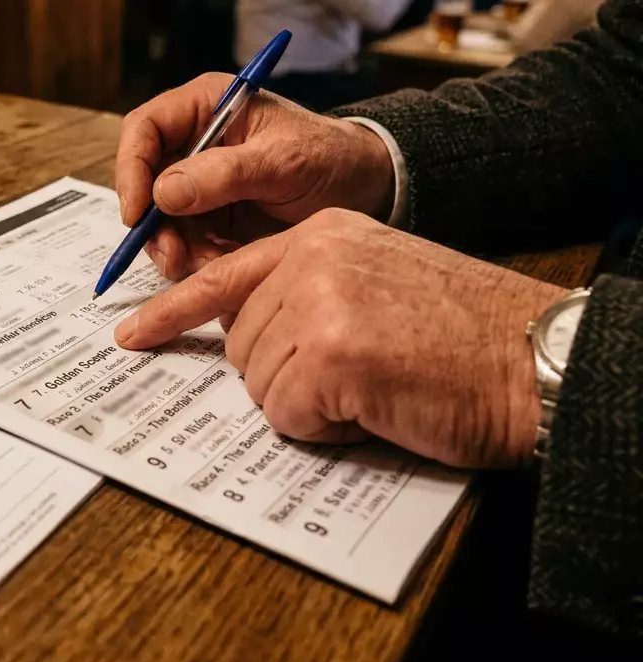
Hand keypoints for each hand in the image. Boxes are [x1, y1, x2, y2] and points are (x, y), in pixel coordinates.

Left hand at [115, 209, 567, 467]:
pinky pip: (289, 415)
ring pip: (261, 383)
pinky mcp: (329, 356)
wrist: (529, 356)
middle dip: (287, 374)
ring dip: (311, 402)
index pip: (224, 275)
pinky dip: (328, 427)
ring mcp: (316, 304)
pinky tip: (378, 403)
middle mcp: (310, 258)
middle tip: (357, 371)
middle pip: (243, 342)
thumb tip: (250, 331)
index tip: (131, 333)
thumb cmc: (461, 332)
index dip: (172, 310)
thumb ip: (308, 289)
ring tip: (376, 383)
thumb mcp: (375, 280)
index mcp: (320, 235)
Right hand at [116, 73, 395, 280]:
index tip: (137, 211)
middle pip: (144, 180)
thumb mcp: (282, 161)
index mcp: (205, 107)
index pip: (145, 129)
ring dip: (176, 246)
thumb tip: (163, 192)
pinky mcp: (211, 216)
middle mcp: (193, 142)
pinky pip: (185, 241)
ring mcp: (200, 182)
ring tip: (208, 262)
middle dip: (153, 222)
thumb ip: (224, 173)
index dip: (131, 168)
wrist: (365, 188)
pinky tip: (222, 263)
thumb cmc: (329, 157)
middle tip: (171, 255)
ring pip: (160, 218)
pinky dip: (197, 258)